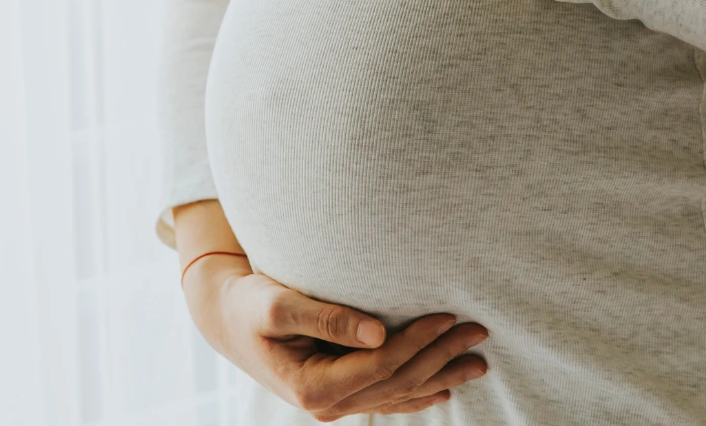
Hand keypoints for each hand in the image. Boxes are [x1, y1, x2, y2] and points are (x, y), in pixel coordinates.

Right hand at [182, 254, 489, 420]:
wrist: (226, 317)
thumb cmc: (250, 302)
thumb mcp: (278, 304)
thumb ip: (326, 317)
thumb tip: (377, 330)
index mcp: (312, 386)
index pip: (380, 365)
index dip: (417, 342)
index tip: (447, 316)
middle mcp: (326, 403)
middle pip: (397, 382)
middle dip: (440, 358)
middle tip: (479, 333)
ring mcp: (333, 402)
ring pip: (398, 394)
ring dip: (439, 376)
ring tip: (478, 362)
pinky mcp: (337, 391)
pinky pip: (385, 398)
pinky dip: (417, 393)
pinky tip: (443, 389)